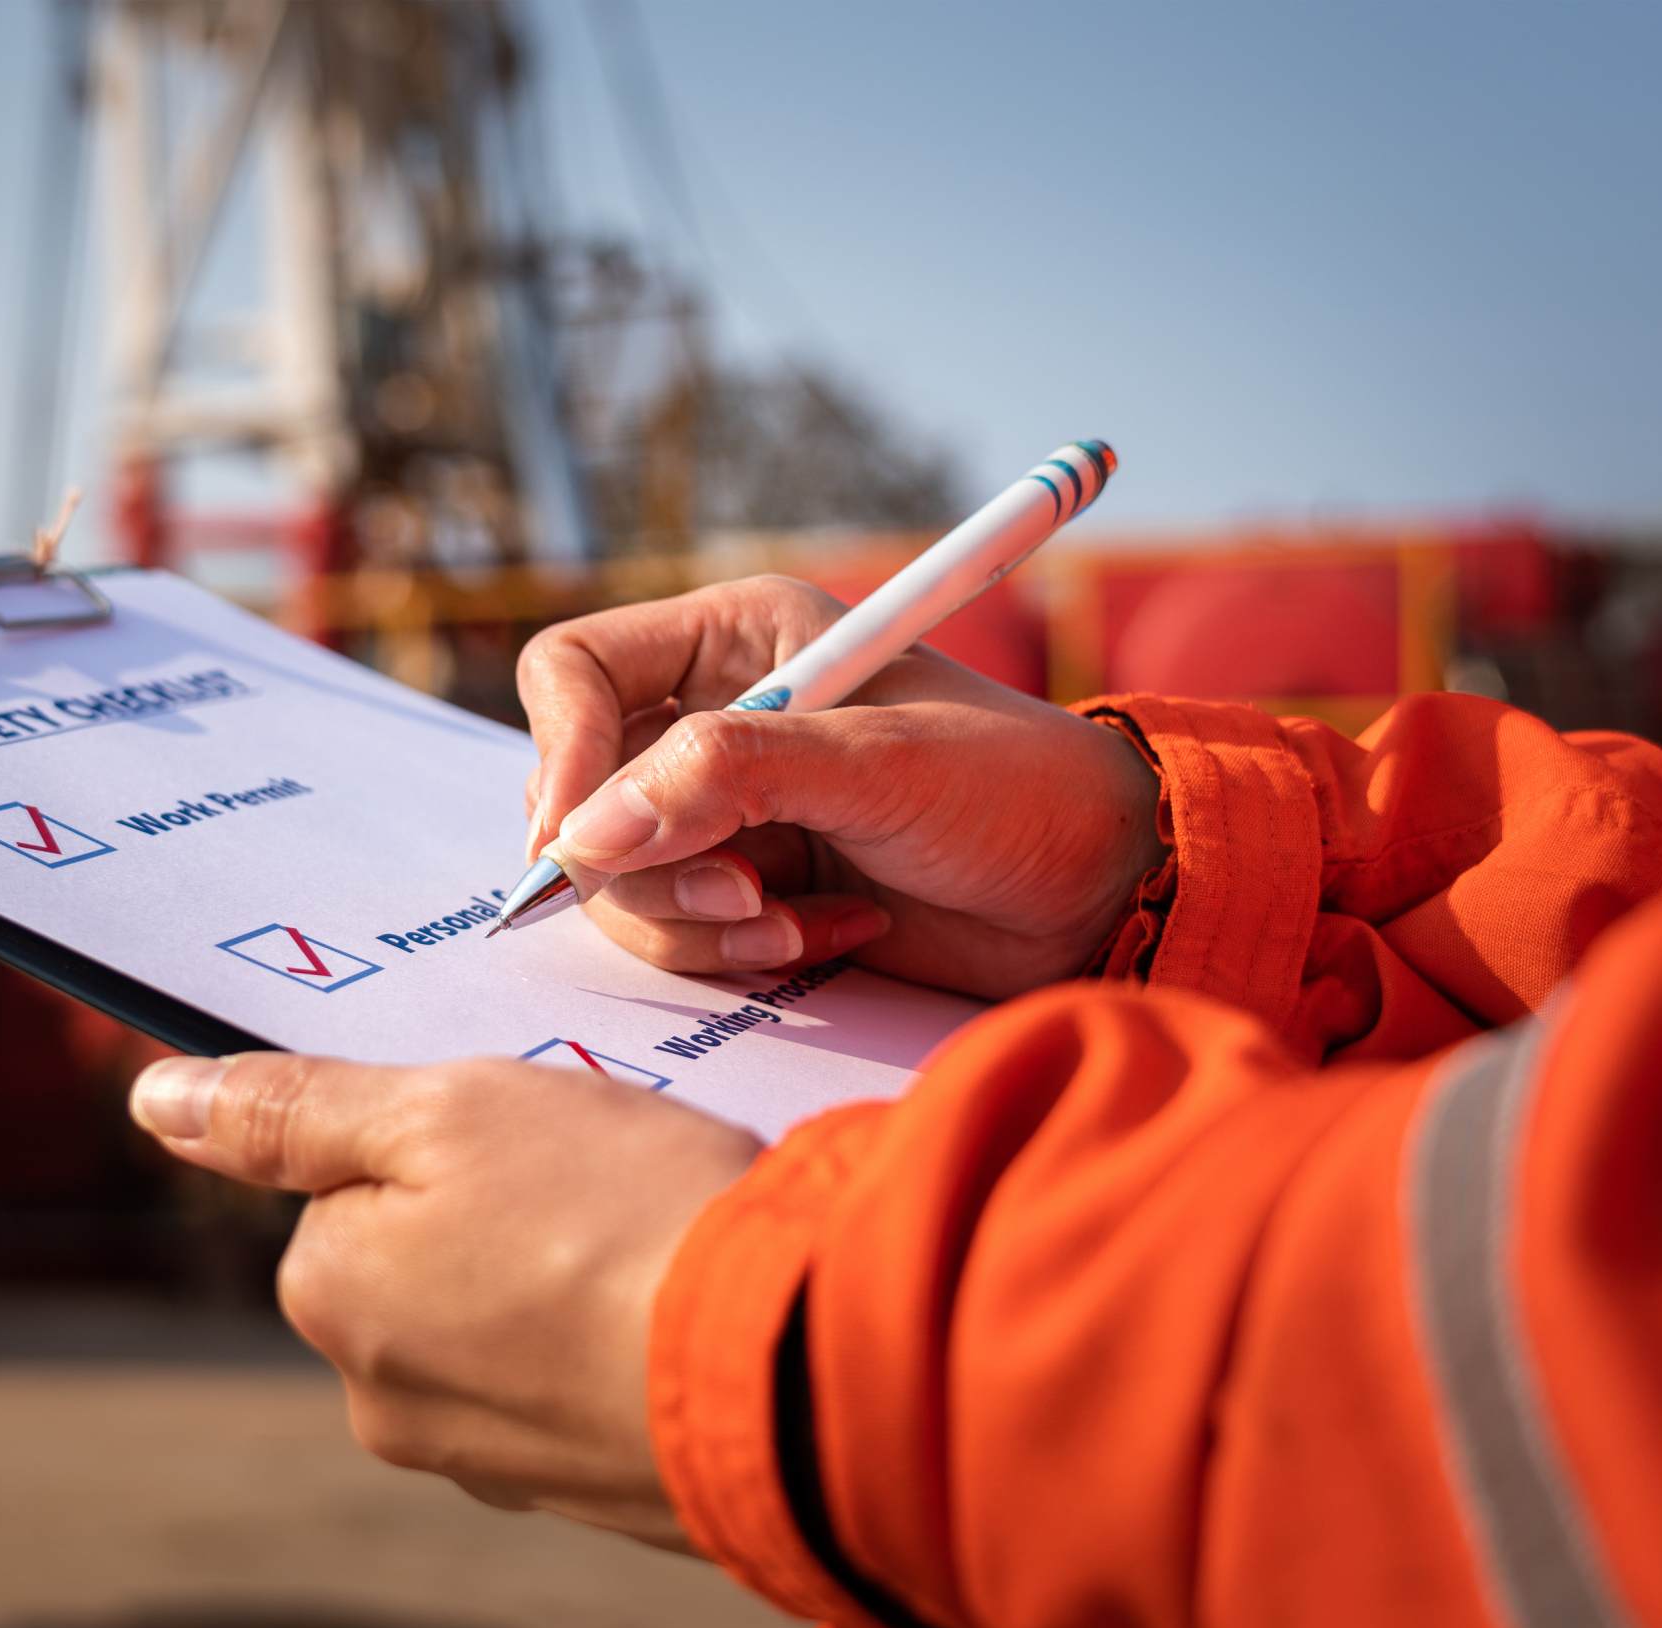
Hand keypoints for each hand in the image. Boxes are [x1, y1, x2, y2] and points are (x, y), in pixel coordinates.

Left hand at [129, 1051, 758, 1549]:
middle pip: (426, 1259)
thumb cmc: (617, 1214)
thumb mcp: (445, 1110)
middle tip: (598, 1179)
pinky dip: (619, 1338)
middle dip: (501, 1212)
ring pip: (508, 1320)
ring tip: (652, 1241)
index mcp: (335, 1298)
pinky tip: (678, 1304)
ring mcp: (493, 1461)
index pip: (352, 1185)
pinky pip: (582, 1382)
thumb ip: (294, 1108)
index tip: (526, 1135)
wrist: (798, 1367)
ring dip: (565, 1278)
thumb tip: (157, 1099)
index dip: (443, 1137)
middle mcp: (388, 1403)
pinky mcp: (592, 1492)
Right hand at [517, 576, 1162, 997]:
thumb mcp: (879, 764)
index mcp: (735, 639)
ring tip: (795, 924)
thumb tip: (588, 835)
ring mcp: (724, 811)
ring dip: (701, 923)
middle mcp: (712, 717)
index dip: (561, 753)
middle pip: (579, 795)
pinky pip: (676, 937)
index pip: (572, 673)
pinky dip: (743, 954)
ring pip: (619, 881)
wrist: (1100, 890)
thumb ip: (730, 777)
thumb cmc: (1014, 791)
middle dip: (648, 864)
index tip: (578, 841)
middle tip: (741, 894)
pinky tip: (836, 934)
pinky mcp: (747, 891)